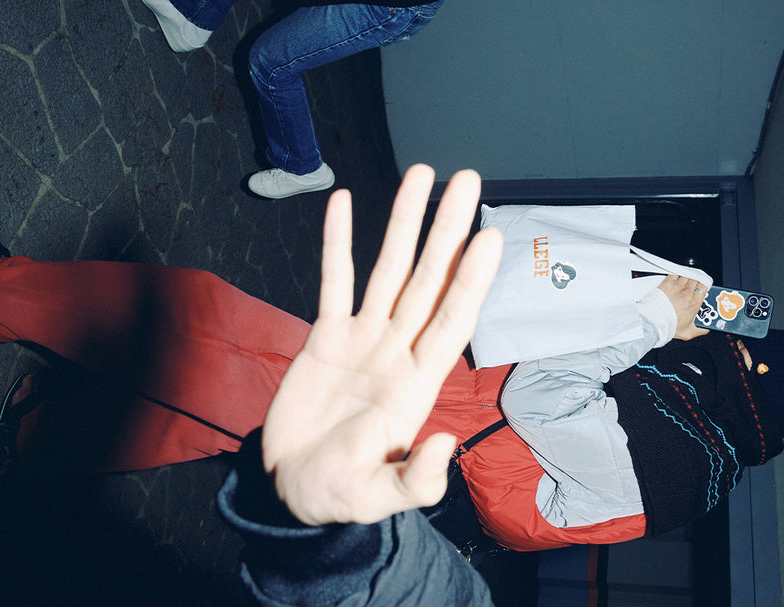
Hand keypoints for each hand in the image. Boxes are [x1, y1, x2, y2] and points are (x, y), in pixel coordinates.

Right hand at [261, 165, 501, 525]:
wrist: (295, 487)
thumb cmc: (341, 495)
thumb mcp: (378, 496)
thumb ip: (414, 479)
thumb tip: (447, 445)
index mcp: (416, 385)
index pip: (450, 322)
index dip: (469, 281)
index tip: (488, 237)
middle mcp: (396, 351)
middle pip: (427, 280)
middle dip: (448, 230)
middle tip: (469, 181)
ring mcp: (362, 340)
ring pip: (387, 270)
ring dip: (403, 222)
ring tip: (420, 175)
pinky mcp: (324, 337)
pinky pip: (333, 281)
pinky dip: (337, 242)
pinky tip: (344, 202)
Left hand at [656, 275, 709, 340]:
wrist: (652, 322)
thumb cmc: (668, 327)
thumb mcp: (688, 333)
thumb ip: (700, 330)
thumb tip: (706, 329)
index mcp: (694, 303)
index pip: (704, 286)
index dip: (703, 286)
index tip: (702, 289)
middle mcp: (687, 293)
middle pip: (696, 279)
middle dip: (695, 282)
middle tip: (693, 287)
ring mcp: (677, 287)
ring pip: (686, 276)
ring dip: (687, 278)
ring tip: (685, 283)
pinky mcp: (667, 283)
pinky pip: (676, 274)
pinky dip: (678, 275)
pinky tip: (677, 279)